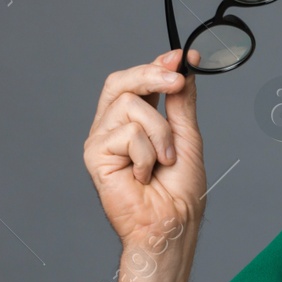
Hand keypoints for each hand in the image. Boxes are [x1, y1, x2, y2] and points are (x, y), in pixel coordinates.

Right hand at [82, 49, 205, 247]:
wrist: (171, 224)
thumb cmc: (179, 193)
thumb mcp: (187, 138)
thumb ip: (182, 104)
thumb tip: (185, 68)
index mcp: (135, 122)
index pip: (138, 82)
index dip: (157, 64)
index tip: (183, 57)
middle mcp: (113, 127)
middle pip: (122, 82)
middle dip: (153, 75)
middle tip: (177, 81)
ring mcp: (102, 139)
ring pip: (132, 105)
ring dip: (160, 134)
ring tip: (163, 161)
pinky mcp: (94, 153)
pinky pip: (128, 133)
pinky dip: (147, 155)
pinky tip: (144, 176)